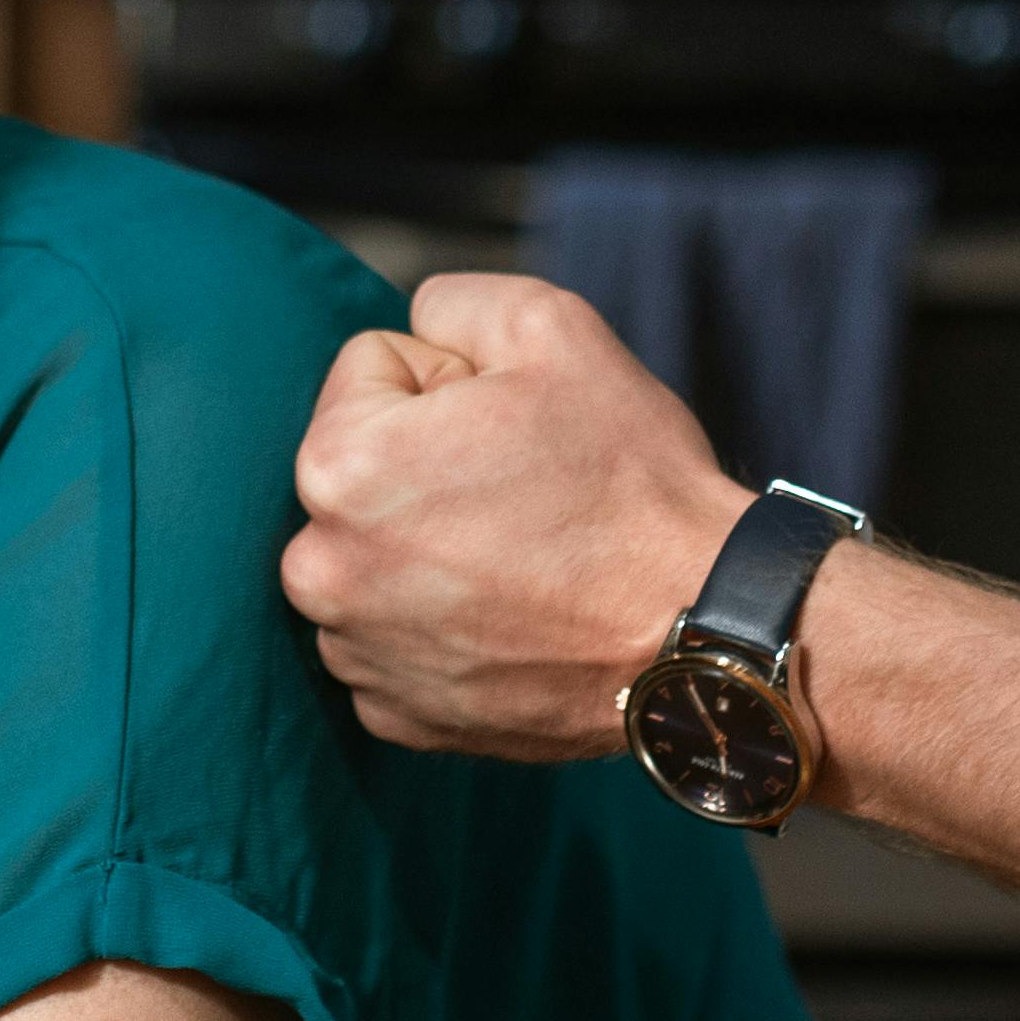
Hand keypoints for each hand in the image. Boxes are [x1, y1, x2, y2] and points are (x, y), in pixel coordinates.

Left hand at [281, 273, 746, 764]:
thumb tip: (413, 329)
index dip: (449, 383)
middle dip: (424, 467)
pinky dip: (442, 628)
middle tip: (521, 493)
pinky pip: (397, 641)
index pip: (368, 372)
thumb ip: (449, 303)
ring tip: (521, 559)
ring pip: (376, 559)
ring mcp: (355, 655)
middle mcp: (319, 571)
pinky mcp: (395, 717)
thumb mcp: (548, 328)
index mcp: (336, 466)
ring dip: (427, 550)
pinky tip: (511, 620)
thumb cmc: (628, 481)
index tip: (511, 427)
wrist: (700, 629)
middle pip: (361, 471)